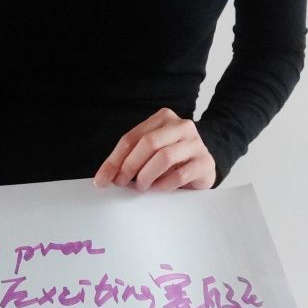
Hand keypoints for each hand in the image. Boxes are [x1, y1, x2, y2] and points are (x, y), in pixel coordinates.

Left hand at [92, 108, 215, 191]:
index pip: (132, 137)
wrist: (204, 164)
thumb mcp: (150, 153)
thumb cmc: (172, 159)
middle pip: (148, 143)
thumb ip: (131, 158)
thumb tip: (105, 177)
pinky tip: (159, 188)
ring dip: (147, 175)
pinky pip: (181, 174)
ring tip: (141, 186)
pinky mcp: (205, 162)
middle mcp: (181, 126)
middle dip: (129, 166)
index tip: (102, 180)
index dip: (114, 160)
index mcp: (163, 119)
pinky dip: (164, 184)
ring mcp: (196, 143)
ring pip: (164, 157)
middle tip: (121, 183)